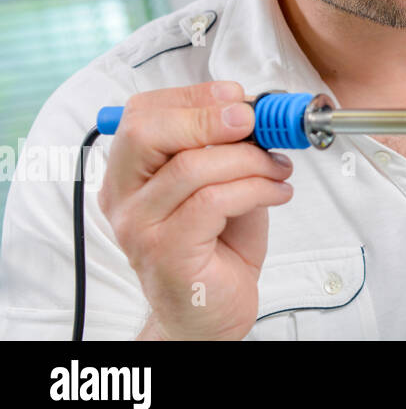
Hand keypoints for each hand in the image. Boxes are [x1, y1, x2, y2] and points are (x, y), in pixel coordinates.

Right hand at [97, 80, 294, 339]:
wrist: (210, 311)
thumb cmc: (216, 246)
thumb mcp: (222, 182)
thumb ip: (227, 147)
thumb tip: (255, 110)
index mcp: (130, 172)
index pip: (141, 114)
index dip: (193, 96)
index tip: (238, 97)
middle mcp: (124, 198)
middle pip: (147, 132)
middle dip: (208, 116)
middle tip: (252, 122)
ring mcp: (140, 227)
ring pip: (192, 166)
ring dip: (250, 159)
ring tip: (278, 168)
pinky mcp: (166, 252)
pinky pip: (213, 201)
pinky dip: (256, 188)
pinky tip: (277, 192)